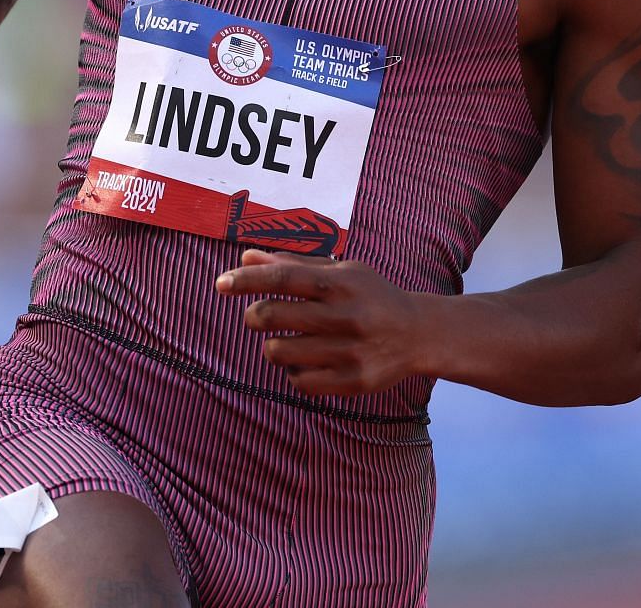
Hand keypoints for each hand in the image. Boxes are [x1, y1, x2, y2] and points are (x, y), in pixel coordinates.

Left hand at [214, 248, 431, 396]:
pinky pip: (297, 381)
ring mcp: (349, 351)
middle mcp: (345, 316)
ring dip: (272, 345)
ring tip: (286, 339)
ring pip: (278, 352)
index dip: (247, 280)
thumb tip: (245, 257)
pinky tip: (305, 361)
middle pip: (272, 316)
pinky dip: (292, 371)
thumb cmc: (371, 296)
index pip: (283, 277)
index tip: (221, 283)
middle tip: (258, 316)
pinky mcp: (352, 382)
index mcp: (341, 282)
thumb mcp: (340, 271)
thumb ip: (293, 264)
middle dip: (254, 315)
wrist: (419, 334)